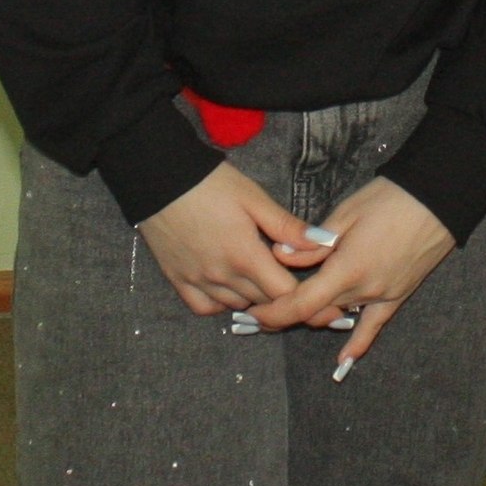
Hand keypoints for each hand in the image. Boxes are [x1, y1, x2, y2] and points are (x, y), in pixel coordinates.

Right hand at [137, 163, 335, 316]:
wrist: (160, 178)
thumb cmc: (211, 183)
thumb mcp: (254, 198)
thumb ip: (287, 226)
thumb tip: (324, 243)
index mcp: (245, 256)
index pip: (285, 295)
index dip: (304, 296)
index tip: (314, 289)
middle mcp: (222, 276)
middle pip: (264, 303)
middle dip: (282, 296)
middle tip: (292, 281)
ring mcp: (198, 281)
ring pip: (237, 306)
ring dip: (254, 298)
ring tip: (261, 278)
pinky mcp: (178, 280)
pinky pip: (205, 308)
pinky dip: (222, 303)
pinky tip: (229, 287)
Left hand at [248, 177, 453, 372]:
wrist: (436, 200)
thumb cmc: (388, 200)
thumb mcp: (345, 214)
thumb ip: (312, 244)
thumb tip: (281, 256)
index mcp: (345, 270)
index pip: (301, 303)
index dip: (274, 312)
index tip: (253, 312)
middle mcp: (363, 291)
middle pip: (316, 312)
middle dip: (287, 312)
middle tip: (260, 310)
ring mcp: (382, 296)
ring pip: (339, 314)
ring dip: (314, 316)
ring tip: (286, 317)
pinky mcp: (397, 296)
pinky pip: (373, 325)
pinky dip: (357, 344)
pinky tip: (344, 363)